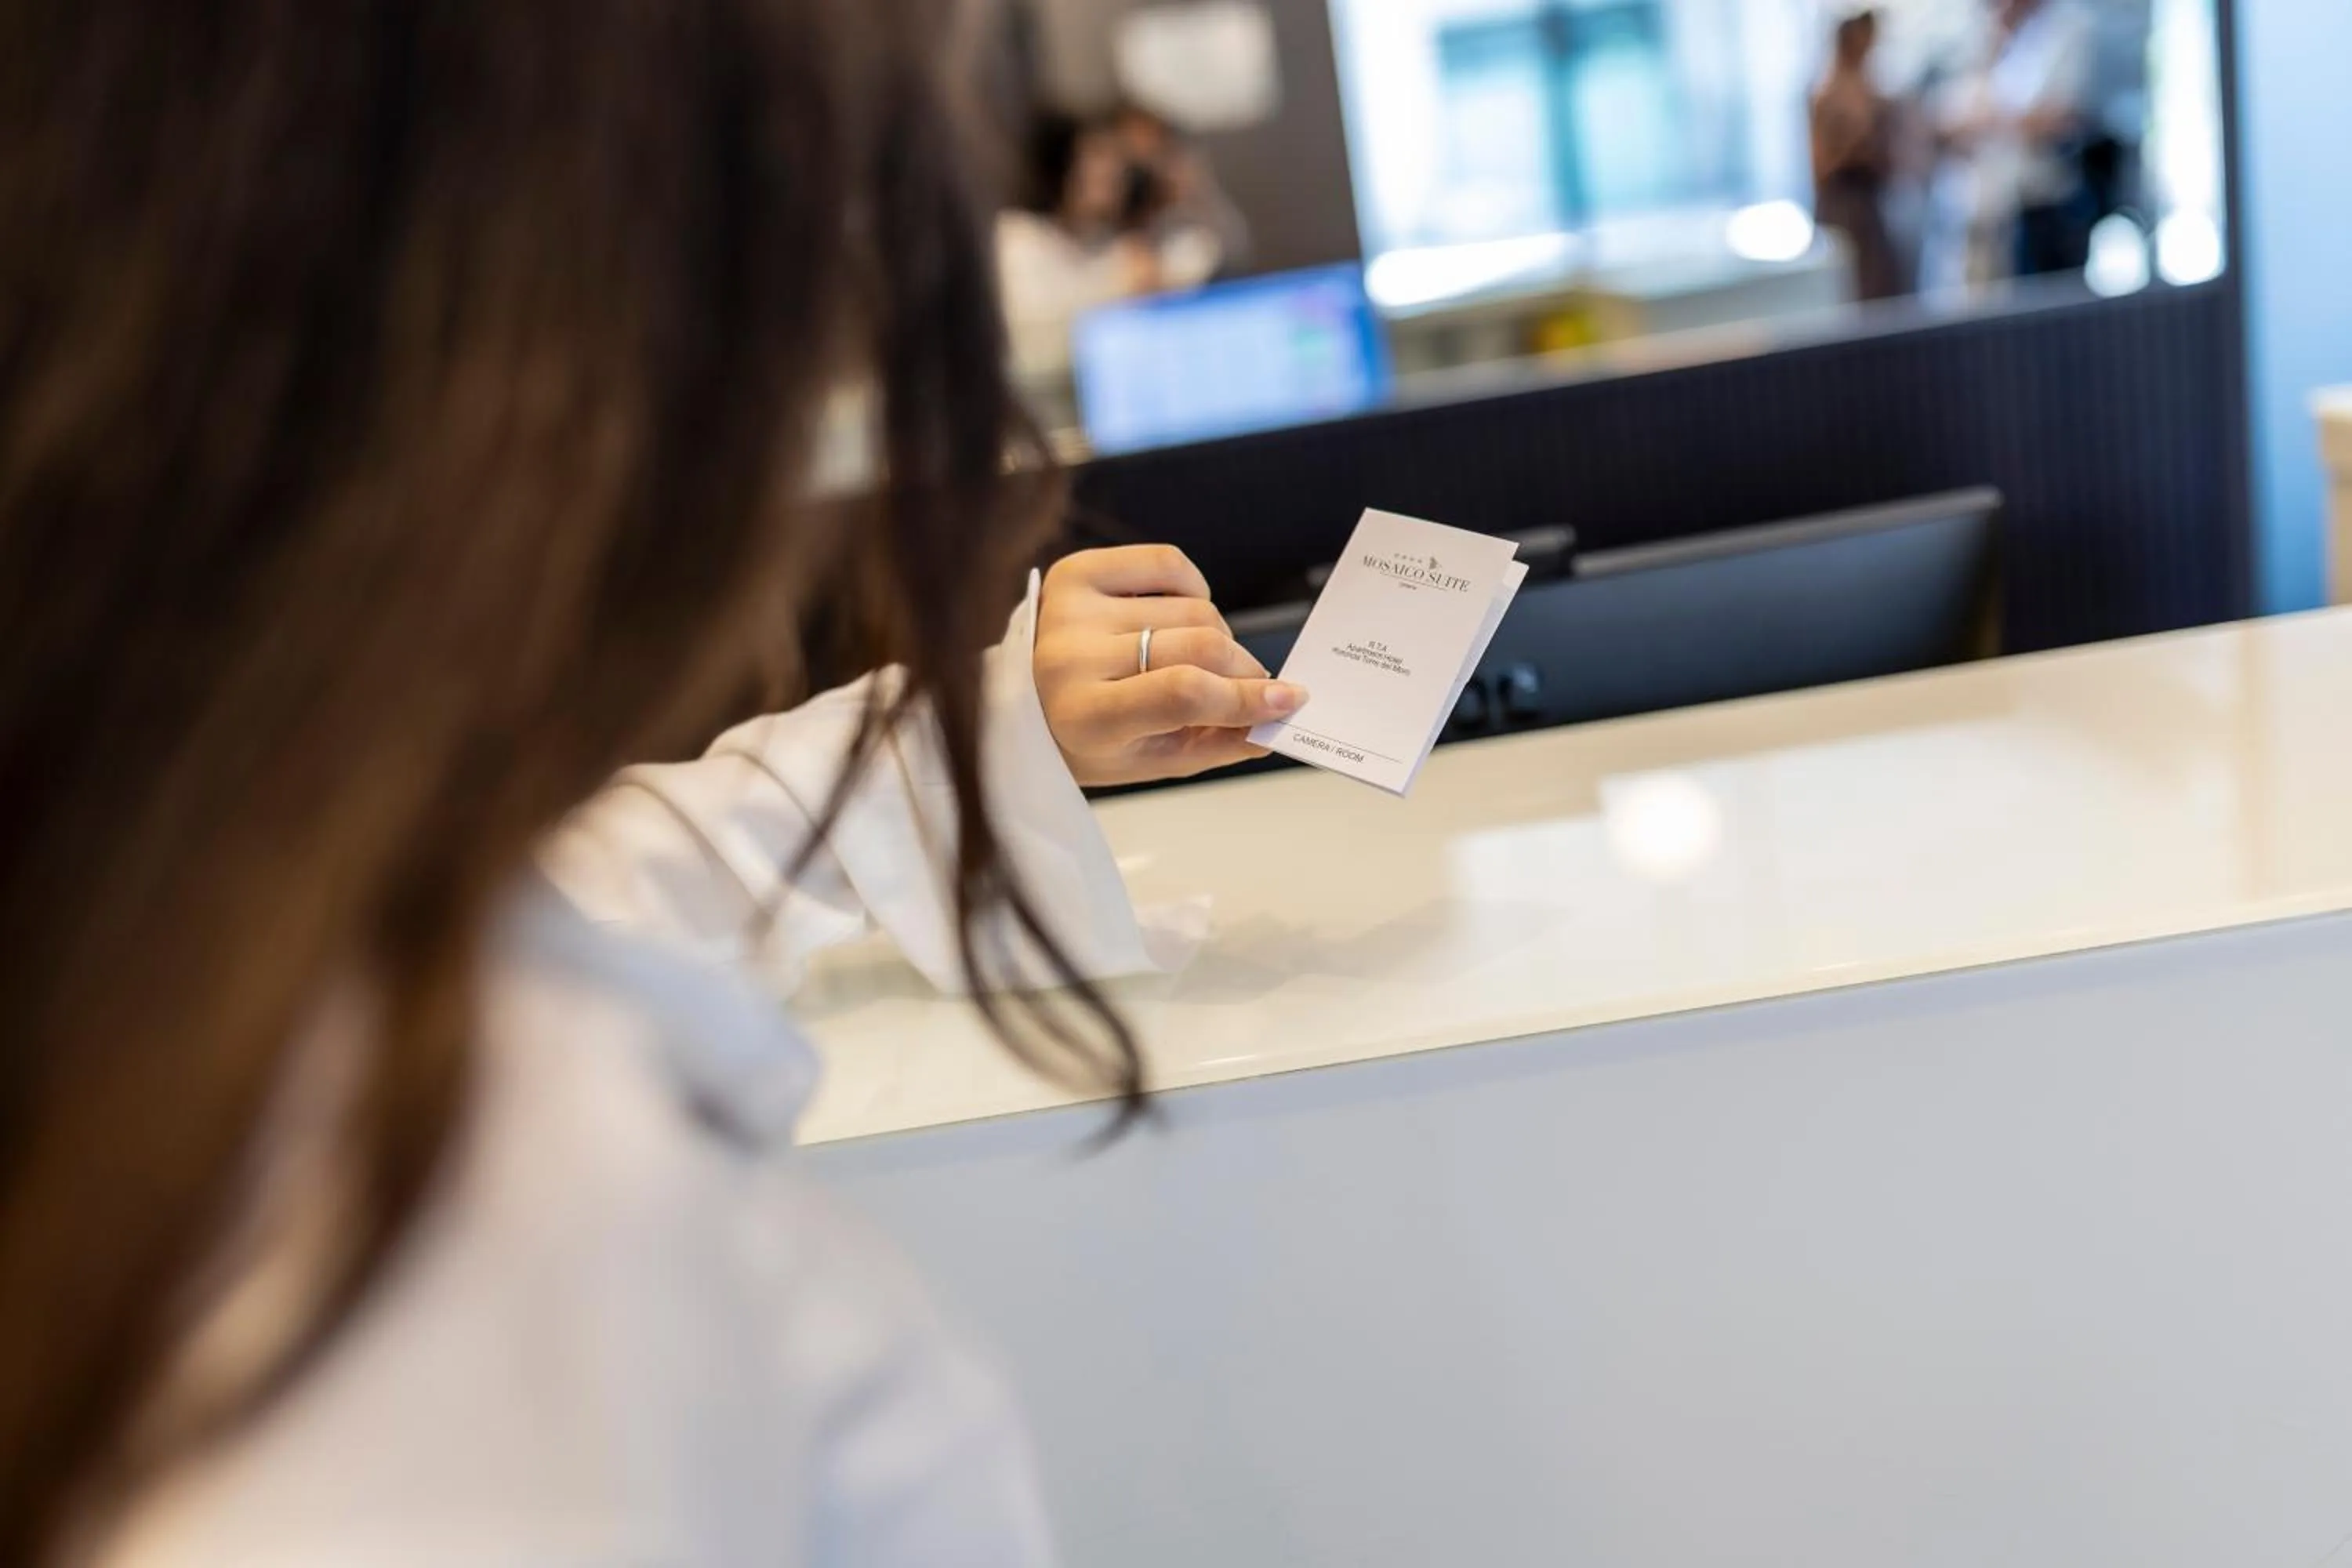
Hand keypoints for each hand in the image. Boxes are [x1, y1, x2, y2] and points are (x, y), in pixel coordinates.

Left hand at [1034, 545, 1306, 788]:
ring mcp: (1071, 607)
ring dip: (1217, 637)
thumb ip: (1216, 743)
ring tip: (1200, 661)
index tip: (1287, 699)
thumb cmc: (1086, 742)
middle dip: (1243, 670)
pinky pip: (1168, 563)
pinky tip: (1180, 617)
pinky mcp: (1075, 571)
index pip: (1183, 693)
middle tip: (1253, 687)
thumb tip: (1278, 718)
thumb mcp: (1149, 761)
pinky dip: (1194, 590)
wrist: (1016, 703)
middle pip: (1198, 646)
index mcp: (1085, 716)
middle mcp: (1071, 655)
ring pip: (1194, 608)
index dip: (1245, 695)